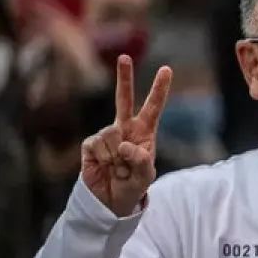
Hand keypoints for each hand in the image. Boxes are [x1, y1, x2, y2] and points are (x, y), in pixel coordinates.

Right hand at [81, 56, 171, 217]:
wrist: (109, 201)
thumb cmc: (132, 186)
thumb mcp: (145, 177)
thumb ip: (140, 160)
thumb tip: (124, 144)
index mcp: (145, 132)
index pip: (153, 107)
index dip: (159, 89)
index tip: (166, 69)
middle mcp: (125, 128)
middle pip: (124, 99)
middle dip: (124, 77)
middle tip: (125, 57)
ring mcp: (107, 135)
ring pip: (111, 132)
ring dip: (116, 156)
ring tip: (118, 168)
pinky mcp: (91, 144)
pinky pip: (97, 144)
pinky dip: (103, 158)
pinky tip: (104, 166)